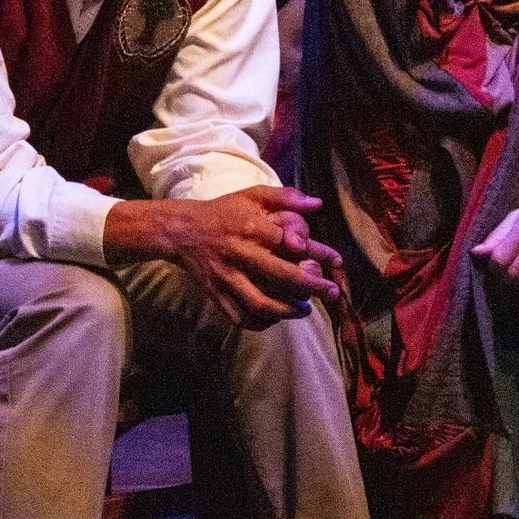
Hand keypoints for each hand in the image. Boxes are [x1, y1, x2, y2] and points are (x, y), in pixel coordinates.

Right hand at [105, 186, 341, 326]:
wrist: (182, 230)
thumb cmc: (224, 211)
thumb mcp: (252, 195)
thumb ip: (286, 196)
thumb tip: (318, 204)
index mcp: (250, 228)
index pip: (290, 242)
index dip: (317, 253)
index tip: (337, 261)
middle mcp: (238, 254)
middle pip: (280, 275)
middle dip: (311, 287)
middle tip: (331, 292)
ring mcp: (225, 278)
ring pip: (259, 303)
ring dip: (287, 311)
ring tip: (305, 310)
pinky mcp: (216, 294)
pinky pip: (239, 317)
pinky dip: (260, 323)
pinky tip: (276, 318)